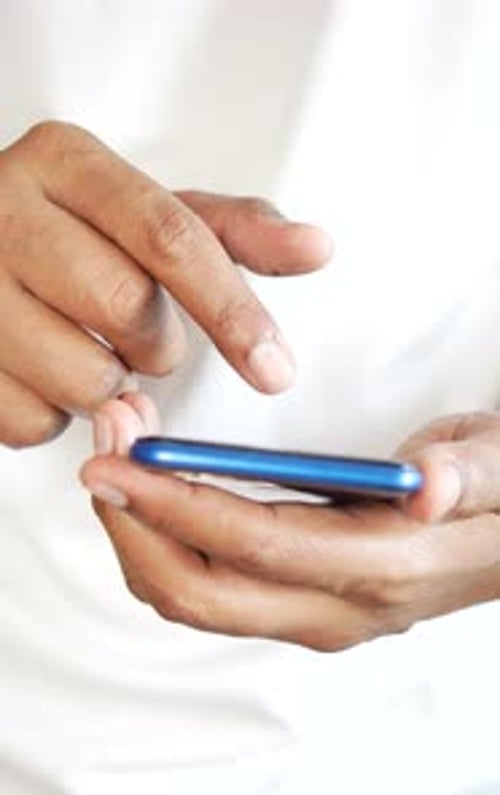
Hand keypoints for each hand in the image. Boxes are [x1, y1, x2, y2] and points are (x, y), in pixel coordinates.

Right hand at [0, 121, 331, 446]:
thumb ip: (232, 234)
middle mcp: (4, 210)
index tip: (276, 370)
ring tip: (88, 350)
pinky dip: (58, 414)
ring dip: (110, 385)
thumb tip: (319, 248)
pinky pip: (33, 420)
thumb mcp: (147, 216)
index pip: (168, 236)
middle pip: (126, 308)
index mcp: (66, 163)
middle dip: (156, 345)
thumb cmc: (73, 236)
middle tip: (141, 337)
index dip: (231, 309)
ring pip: (84, 376)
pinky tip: (45, 374)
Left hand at [80, 403, 499, 650]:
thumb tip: (428, 488)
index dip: (175, 504)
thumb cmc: (498, 496)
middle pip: (197, 591)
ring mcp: (312, 618)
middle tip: (104, 443)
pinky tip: (149, 489)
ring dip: (137, 531)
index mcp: (382, 568)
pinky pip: (204, 590)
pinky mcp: (295, 608)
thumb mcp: (499, 464)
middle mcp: (336, 610)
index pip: (253, 545)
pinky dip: (160, 542)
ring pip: (189, 598)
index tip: (116, 459)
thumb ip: (469, 475)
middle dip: (132, 522)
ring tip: (119, 453)